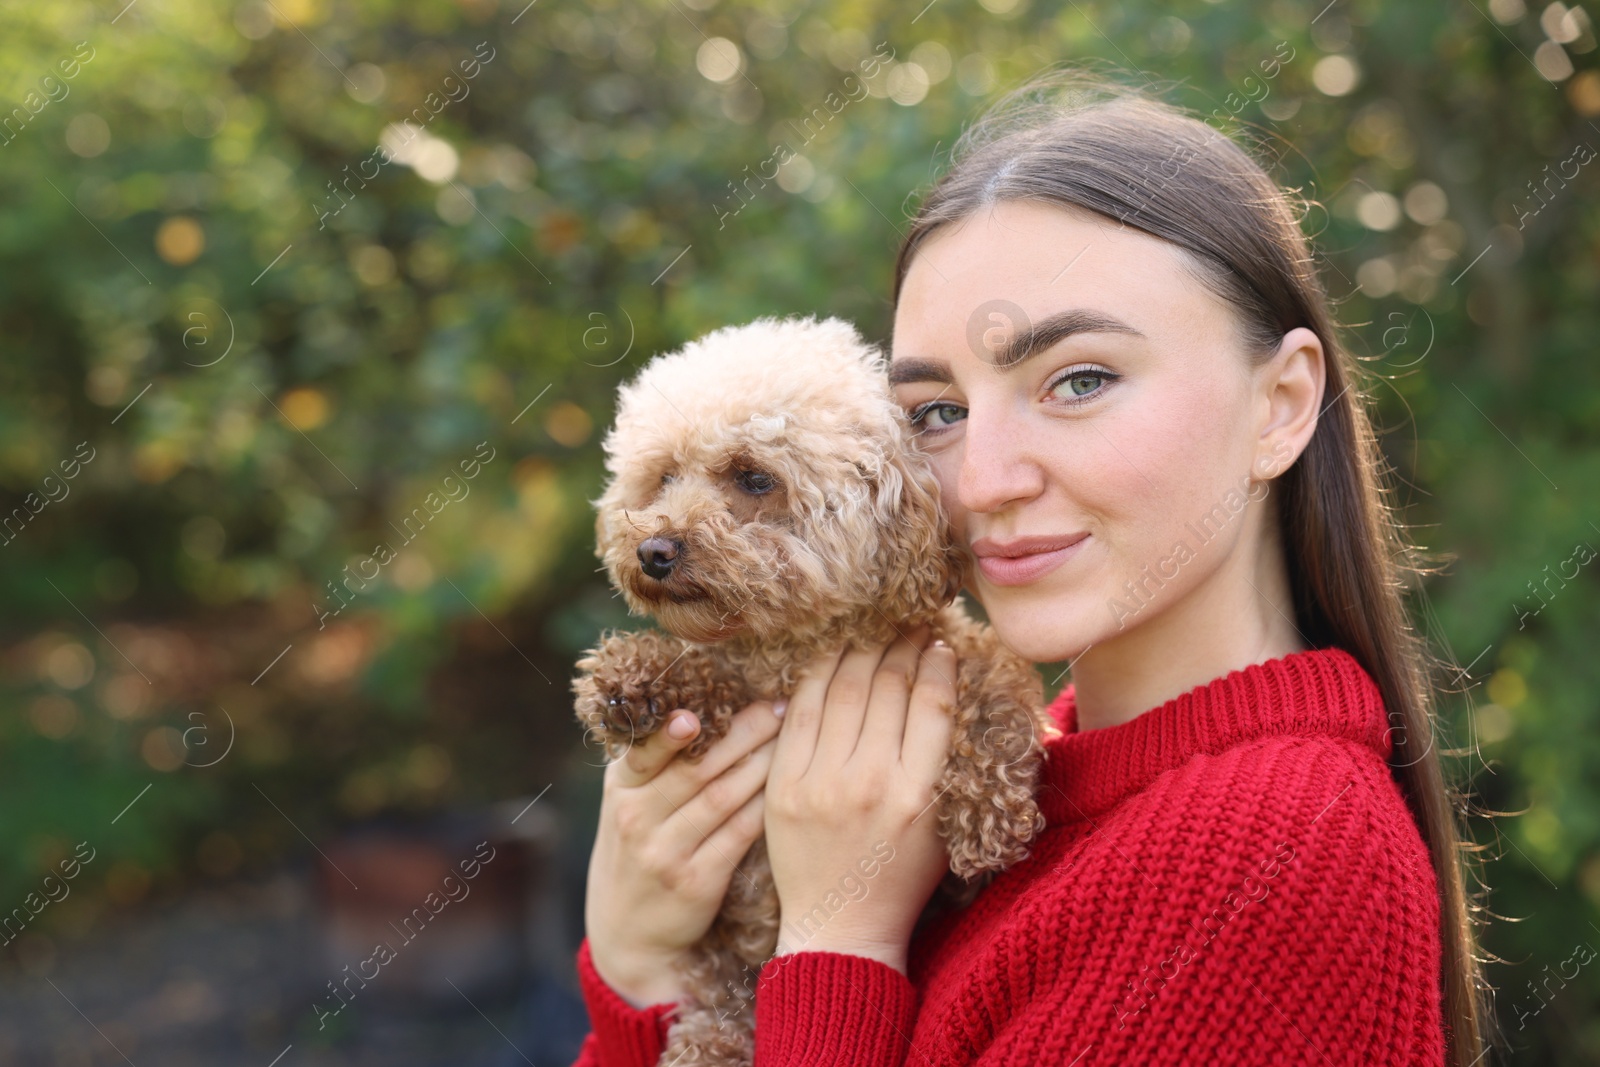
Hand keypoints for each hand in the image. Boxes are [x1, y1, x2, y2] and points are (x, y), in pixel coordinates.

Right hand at [585, 699, 782, 1007]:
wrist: (628, 936)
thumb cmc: (637, 853)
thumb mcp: (628, 806)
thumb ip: (655, 764)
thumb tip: (707, 705)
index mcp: (621, 788)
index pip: (646, 750)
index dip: (672, 731)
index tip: (699, 710)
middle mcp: (637, 818)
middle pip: (697, 767)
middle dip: (743, 732)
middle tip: (779, 706)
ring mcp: (665, 852)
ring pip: (722, 796)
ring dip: (762, 762)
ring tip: (794, 735)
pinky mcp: (696, 881)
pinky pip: (739, 833)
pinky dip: (765, 806)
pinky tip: (790, 785)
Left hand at [764, 624, 957, 974]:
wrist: (841, 926)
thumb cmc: (903, 873)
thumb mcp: (944, 822)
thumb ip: (948, 759)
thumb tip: (949, 682)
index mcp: (920, 794)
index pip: (932, 702)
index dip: (937, 662)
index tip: (940, 642)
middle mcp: (871, 783)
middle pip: (888, 686)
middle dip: (901, 644)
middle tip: (907, 624)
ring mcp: (822, 782)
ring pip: (844, 688)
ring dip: (862, 648)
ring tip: (873, 630)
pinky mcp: (784, 785)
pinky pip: (801, 710)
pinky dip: (818, 674)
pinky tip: (833, 655)